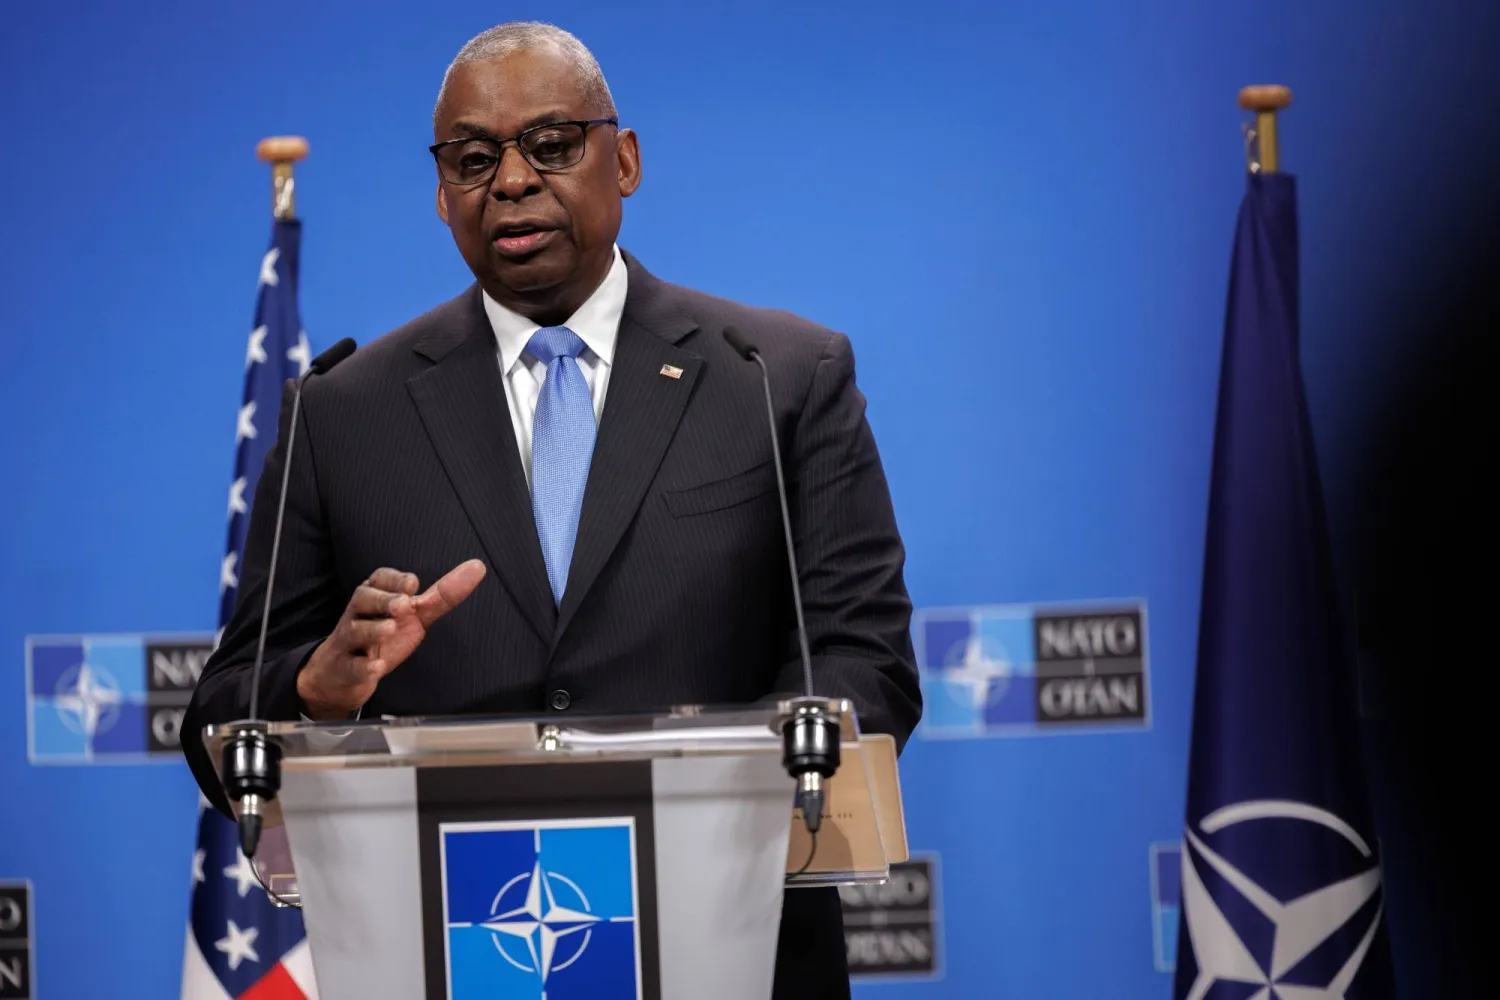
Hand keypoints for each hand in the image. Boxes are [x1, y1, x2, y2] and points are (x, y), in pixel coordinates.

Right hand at [296, 560, 485, 719]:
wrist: (343, 673)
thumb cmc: (382, 636)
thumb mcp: (414, 615)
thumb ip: (443, 594)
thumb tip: (478, 566)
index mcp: (375, 596)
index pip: (378, 579)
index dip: (394, 579)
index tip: (412, 583)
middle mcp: (358, 614)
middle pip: (363, 599)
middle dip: (383, 600)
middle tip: (403, 605)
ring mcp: (349, 642)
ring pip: (355, 631)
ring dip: (372, 630)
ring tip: (389, 629)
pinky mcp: (345, 669)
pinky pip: (351, 666)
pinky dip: (363, 667)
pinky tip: (376, 667)